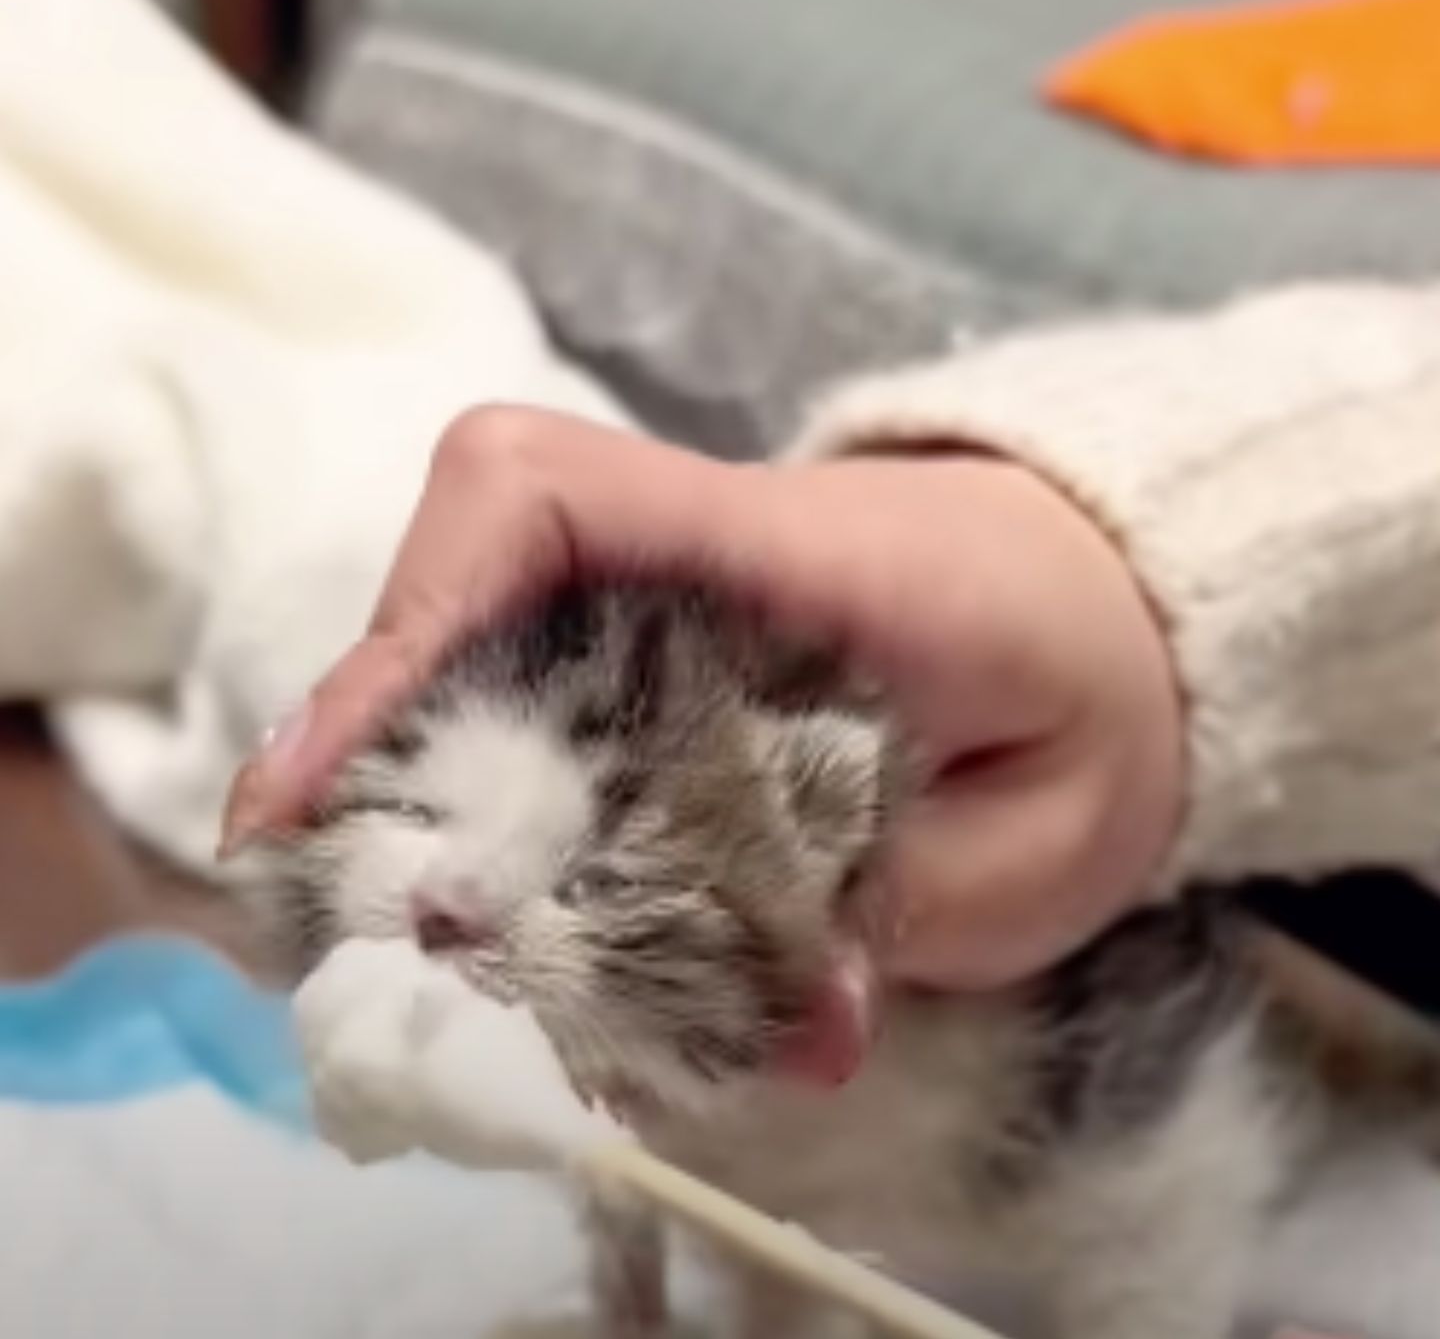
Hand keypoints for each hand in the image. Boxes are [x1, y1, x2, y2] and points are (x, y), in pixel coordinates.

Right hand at [222, 408, 1184, 988]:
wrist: (1132, 604)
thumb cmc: (1095, 699)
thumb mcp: (1031, 841)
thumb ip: (886, 922)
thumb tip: (789, 1040)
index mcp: (790, 551)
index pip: (547, 494)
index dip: (412, 619)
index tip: (327, 779)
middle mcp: (698, 541)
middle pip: (469, 575)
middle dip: (389, 739)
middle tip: (344, 903)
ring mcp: (676, 582)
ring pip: (491, 637)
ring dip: (434, 774)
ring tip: (420, 917)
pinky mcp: (674, 638)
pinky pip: (549, 685)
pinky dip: (506, 786)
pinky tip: (513, 894)